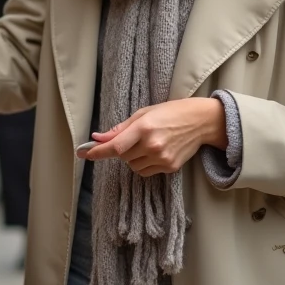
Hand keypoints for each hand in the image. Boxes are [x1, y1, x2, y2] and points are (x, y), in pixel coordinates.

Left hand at [77, 98, 225, 177]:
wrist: (201, 122)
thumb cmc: (171, 112)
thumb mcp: (144, 113)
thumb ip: (120, 128)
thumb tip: (98, 137)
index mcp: (144, 127)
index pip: (115, 146)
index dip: (97, 152)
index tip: (83, 153)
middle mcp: (152, 145)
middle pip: (123, 157)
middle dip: (122, 150)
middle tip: (134, 138)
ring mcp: (162, 158)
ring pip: (133, 166)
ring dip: (133, 158)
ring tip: (148, 143)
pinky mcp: (170, 168)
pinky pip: (146, 171)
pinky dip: (144, 164)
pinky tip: (155, 151)